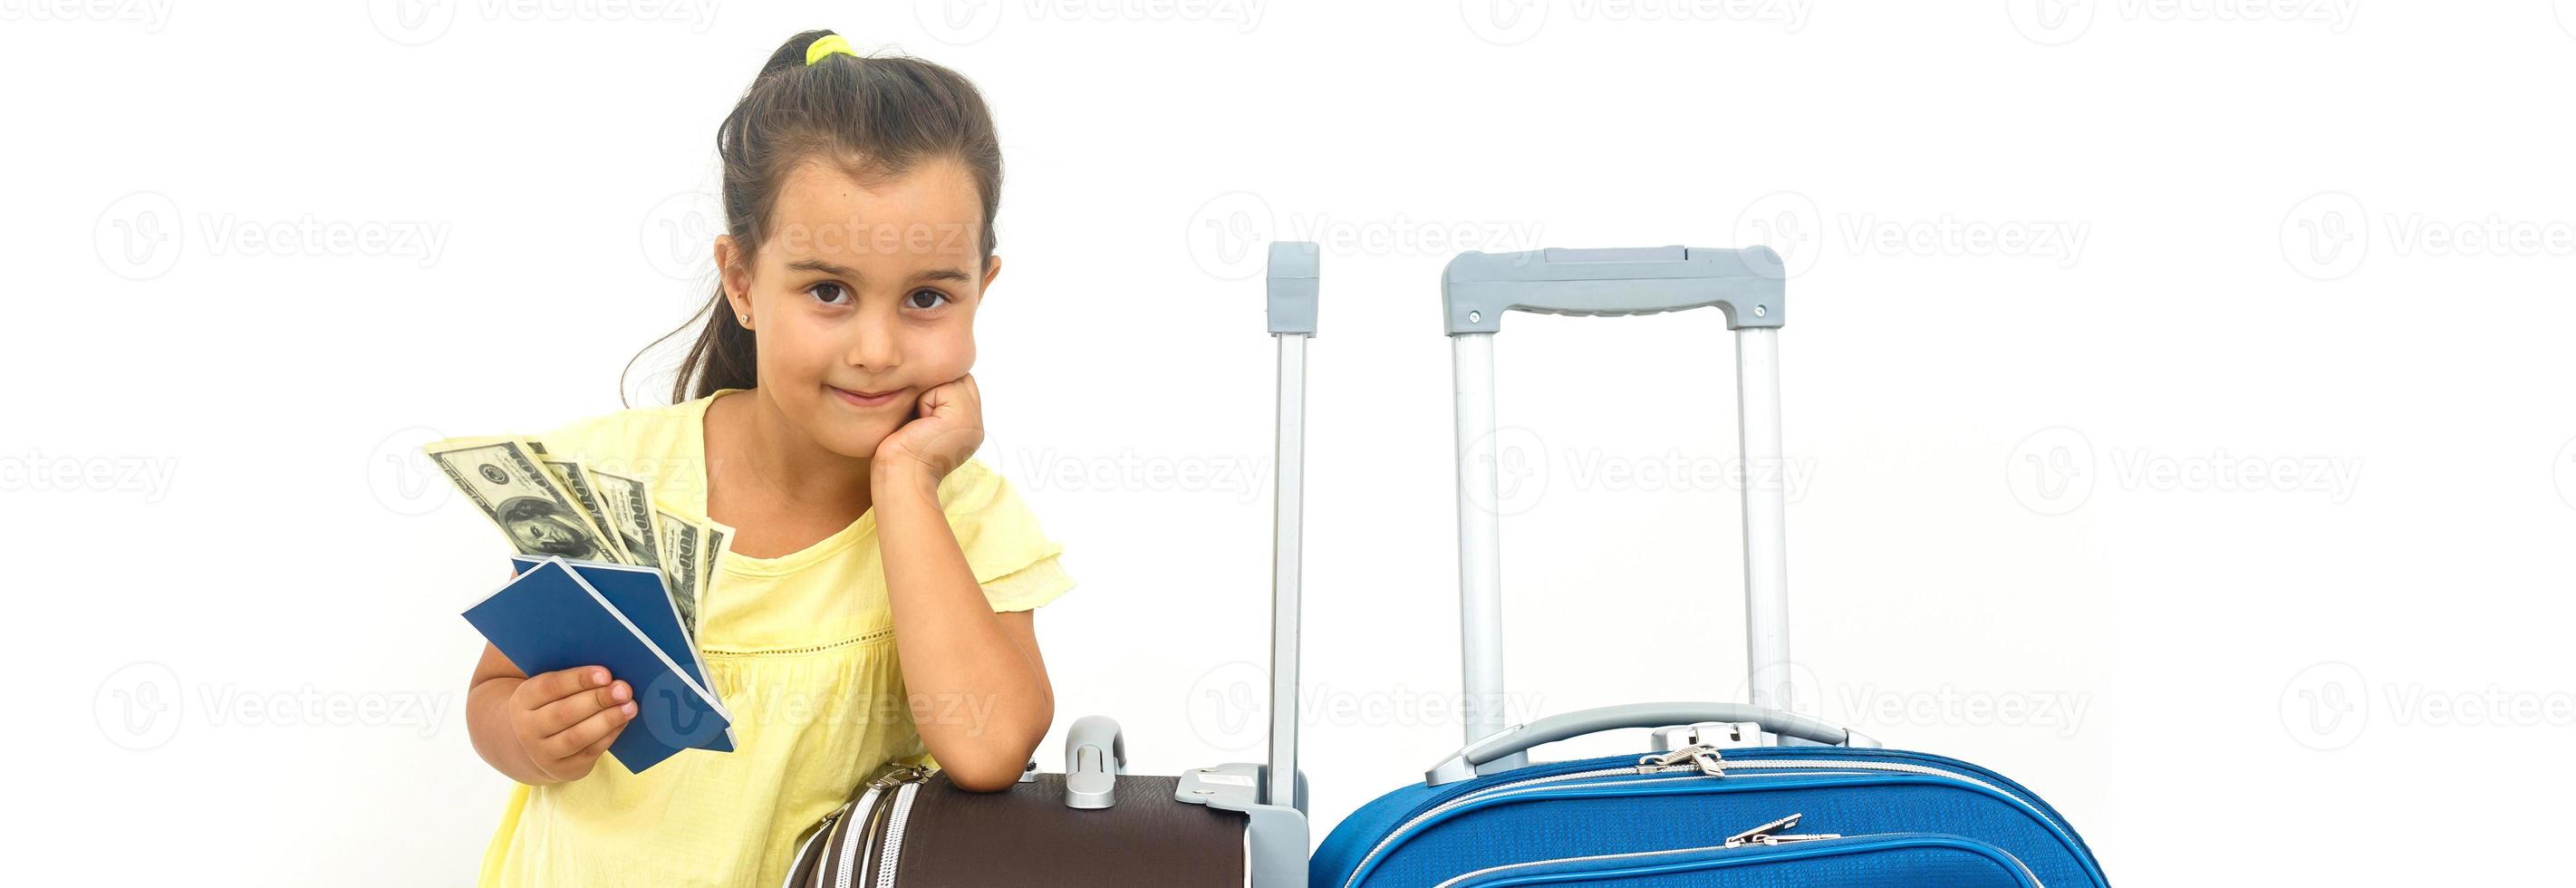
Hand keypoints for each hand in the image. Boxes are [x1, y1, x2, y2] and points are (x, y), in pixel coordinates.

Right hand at [508, 665, 634, 782]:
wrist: (535, 746)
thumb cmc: (552, 705)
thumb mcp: (550, 691)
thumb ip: (571, 680)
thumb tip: (609, 674)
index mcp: (523, 701)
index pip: (549, 687)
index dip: (578, 679)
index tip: (606, 673)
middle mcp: (527, 729)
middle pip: (564, 713)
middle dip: (598, 700)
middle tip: (623, 690)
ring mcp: (544, 753)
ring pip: (577, 736)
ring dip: (607, 720)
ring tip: (630, 706)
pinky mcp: (564, 769)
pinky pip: (590, 751)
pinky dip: (610, 735)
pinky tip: (624, 721)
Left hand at [875, 373, 983, 485]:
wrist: (900, 479)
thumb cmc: (900, 455)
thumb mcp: (922, 424)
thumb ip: (934, 402)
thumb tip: (929, 376)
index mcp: (967, 427)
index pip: (959, 384)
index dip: (936, 390)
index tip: (920, 419)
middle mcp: (976, 424)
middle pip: (958, 377)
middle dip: (934, 388)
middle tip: (919, 420)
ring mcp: (974, 421)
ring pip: (952, 378)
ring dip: (928, 394)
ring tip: (920, 423)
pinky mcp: (963, 418)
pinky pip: (943, 386)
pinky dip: (925, 400)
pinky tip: (920, 424)